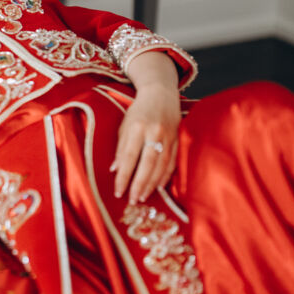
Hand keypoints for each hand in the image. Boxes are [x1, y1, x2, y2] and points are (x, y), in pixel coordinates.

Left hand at [111, 83, 180, 203]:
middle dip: (139, 184)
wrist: (161, 93)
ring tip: (143, 197)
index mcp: (138, 127)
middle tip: (133, 200)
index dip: (124, 176)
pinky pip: (173, 162)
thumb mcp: (125, 125)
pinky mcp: (178, 139)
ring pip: (162, 165)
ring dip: (152, 184)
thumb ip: (121, 148)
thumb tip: (115, 169)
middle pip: (147, 164)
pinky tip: (159, 187)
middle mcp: (155, 132)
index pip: (129, 156)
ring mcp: (169, 136)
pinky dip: (165, 176)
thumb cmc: (139, 110)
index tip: (118, 191)